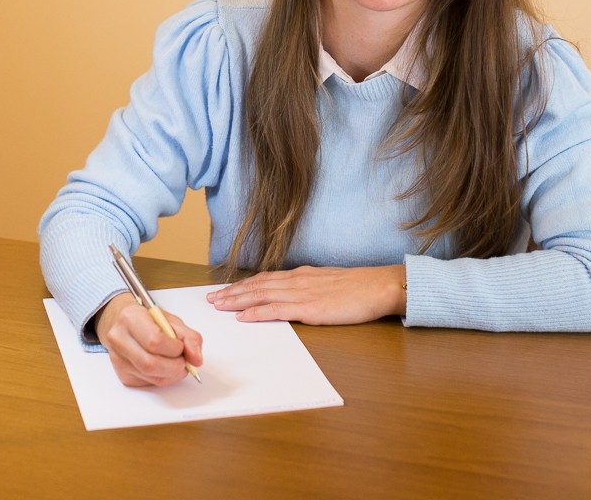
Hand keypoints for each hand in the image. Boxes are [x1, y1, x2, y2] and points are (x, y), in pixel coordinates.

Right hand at [94, 292, 202, 386]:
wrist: (125, 324)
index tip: (181, 347)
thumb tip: (196, 360)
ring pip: (151, 377)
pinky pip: (149, 383)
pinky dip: (163, 377)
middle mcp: (119, 339)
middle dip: (175, 366)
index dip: (174, 349)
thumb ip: (189, 338)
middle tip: (182, 360)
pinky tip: (164, 367)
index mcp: (131, 319)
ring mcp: (118, 359)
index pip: (154, 341)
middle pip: (150, 364)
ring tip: (176, 363)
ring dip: (172, 374)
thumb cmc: (149, 320)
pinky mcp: (122, 374)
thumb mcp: (172, 321)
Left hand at [207, 264, 405, 324]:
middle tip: (211, 298)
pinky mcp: (309, 308)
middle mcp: (297, 280)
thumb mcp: (329, 283)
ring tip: (218, 306)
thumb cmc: (359, 287)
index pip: (265, 278)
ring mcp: (302, 293)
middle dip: (232, 292)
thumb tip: (296, 294)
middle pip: (257, 285)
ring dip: (237, 300)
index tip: (225, 290)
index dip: (243, 285)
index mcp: (302, 275)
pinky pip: (276, 309)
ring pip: (261, 295)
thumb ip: (311, 287)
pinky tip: (243, 317)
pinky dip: (256, 312)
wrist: (379, 286)